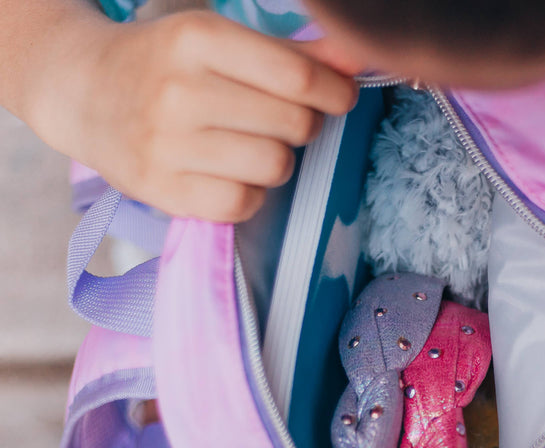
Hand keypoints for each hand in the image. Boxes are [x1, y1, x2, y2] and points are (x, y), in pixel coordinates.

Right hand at [32, 11, 361, 221]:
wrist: (84, 92)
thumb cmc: (163, 63)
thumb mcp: (214, 39)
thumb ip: (286, 53)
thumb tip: (353, 60)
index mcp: (196, 39)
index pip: (296, 76)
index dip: (334, 91)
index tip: (339, 97)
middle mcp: (180, 92)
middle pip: (293, 125)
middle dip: (301, 125)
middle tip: (279, 121)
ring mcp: (168, 146)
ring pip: (275, 167)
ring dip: (276, 160)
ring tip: (248, 146)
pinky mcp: (163, 192)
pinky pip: (244, 204)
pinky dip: (249, 194)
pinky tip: (229, 175)